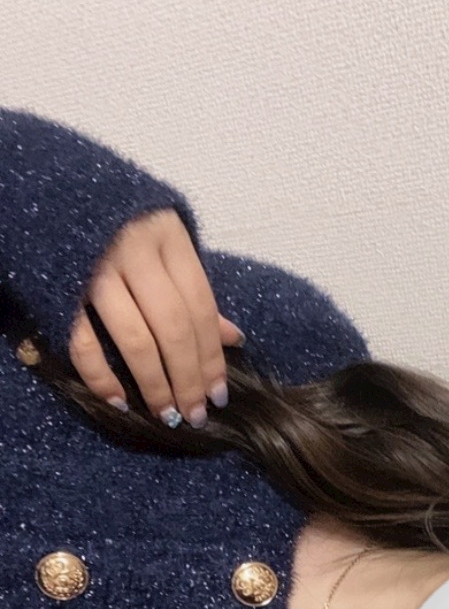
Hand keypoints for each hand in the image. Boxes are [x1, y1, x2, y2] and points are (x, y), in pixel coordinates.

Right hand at [68, 208, 243, 426]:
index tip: (218, 395)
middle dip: (188, 378)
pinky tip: (118, 401)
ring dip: (154, 384)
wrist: (54, 193)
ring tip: (168, 415)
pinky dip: (100, 377)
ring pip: (136, 339)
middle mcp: (135, 252)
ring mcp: (96, 270)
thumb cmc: (121, 224)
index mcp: (168, 237)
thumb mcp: (165, 245)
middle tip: (195, 414)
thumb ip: (194, 291)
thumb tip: (235, 339)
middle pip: (173, 328)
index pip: (200, 307)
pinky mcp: (62, 288)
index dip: (212, 357)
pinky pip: (84, 342)